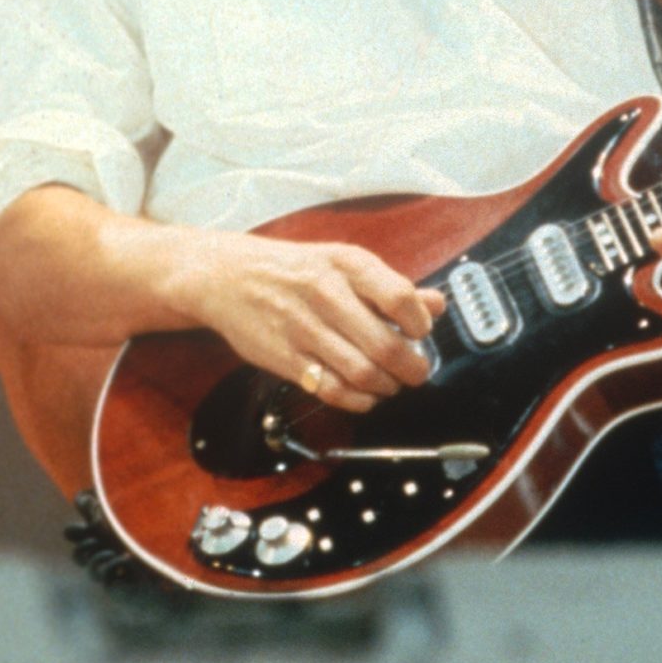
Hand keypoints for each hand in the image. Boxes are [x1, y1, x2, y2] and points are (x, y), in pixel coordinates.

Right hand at [172, 233, 447, 413]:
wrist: (225, 276)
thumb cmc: (291, 269)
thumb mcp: (340, 262)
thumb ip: (390, 286)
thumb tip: (436, 305)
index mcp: (345, 264)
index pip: (400, 297)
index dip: (420, 324)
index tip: (420, 333)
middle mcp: (324, 293)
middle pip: (385, 345)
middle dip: (411, 368)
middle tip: (415, 371)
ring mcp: (303, 328)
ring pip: (362, 373)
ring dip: (386, 387)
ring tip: (389, 383)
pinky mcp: (285, 358)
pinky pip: (332, 390)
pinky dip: (357, 400)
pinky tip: (363, 395)